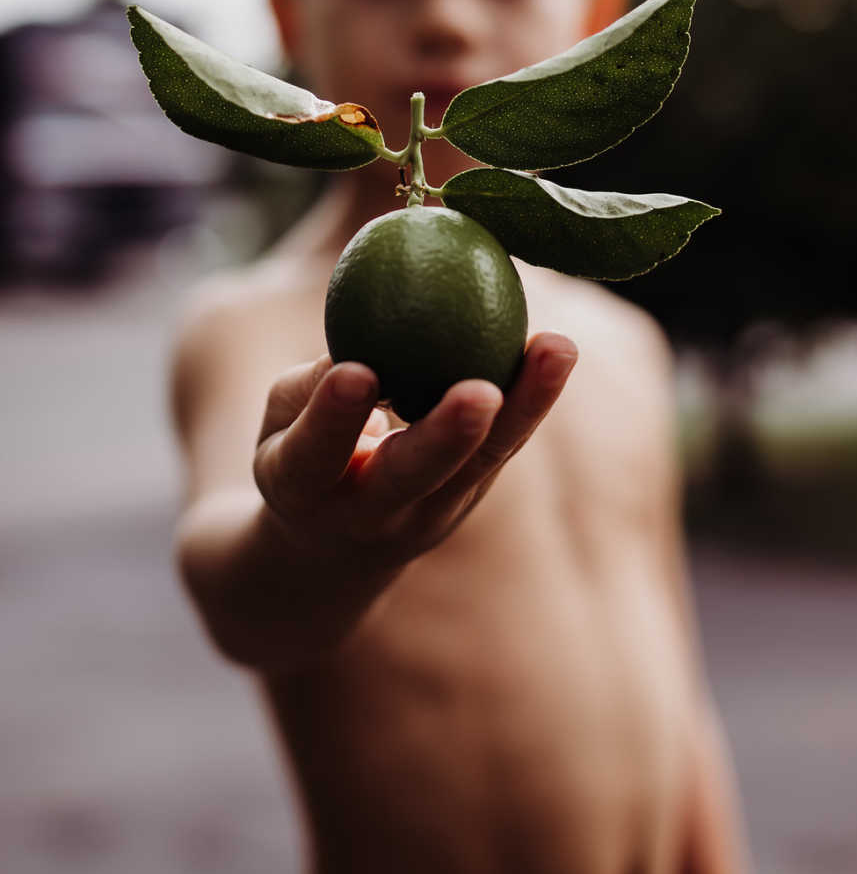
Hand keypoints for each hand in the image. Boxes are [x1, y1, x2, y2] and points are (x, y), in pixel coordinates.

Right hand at [254, 332, 577, 565]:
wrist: (331, 553)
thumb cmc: (300, 454)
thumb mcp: (280, 424)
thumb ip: (311, 384)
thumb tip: (363, 320)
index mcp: (303, 490)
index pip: (315, 456)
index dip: (334, 418)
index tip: (356, 374)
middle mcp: (370, 513)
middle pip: (414, 475)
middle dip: (447, 435)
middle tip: (480, 392)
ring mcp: (430, 512)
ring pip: (481, 461)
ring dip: (523, 407)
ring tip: (558, 347)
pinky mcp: (470, 495)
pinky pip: (503, 444)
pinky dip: (531, 399)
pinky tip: (557, 349)